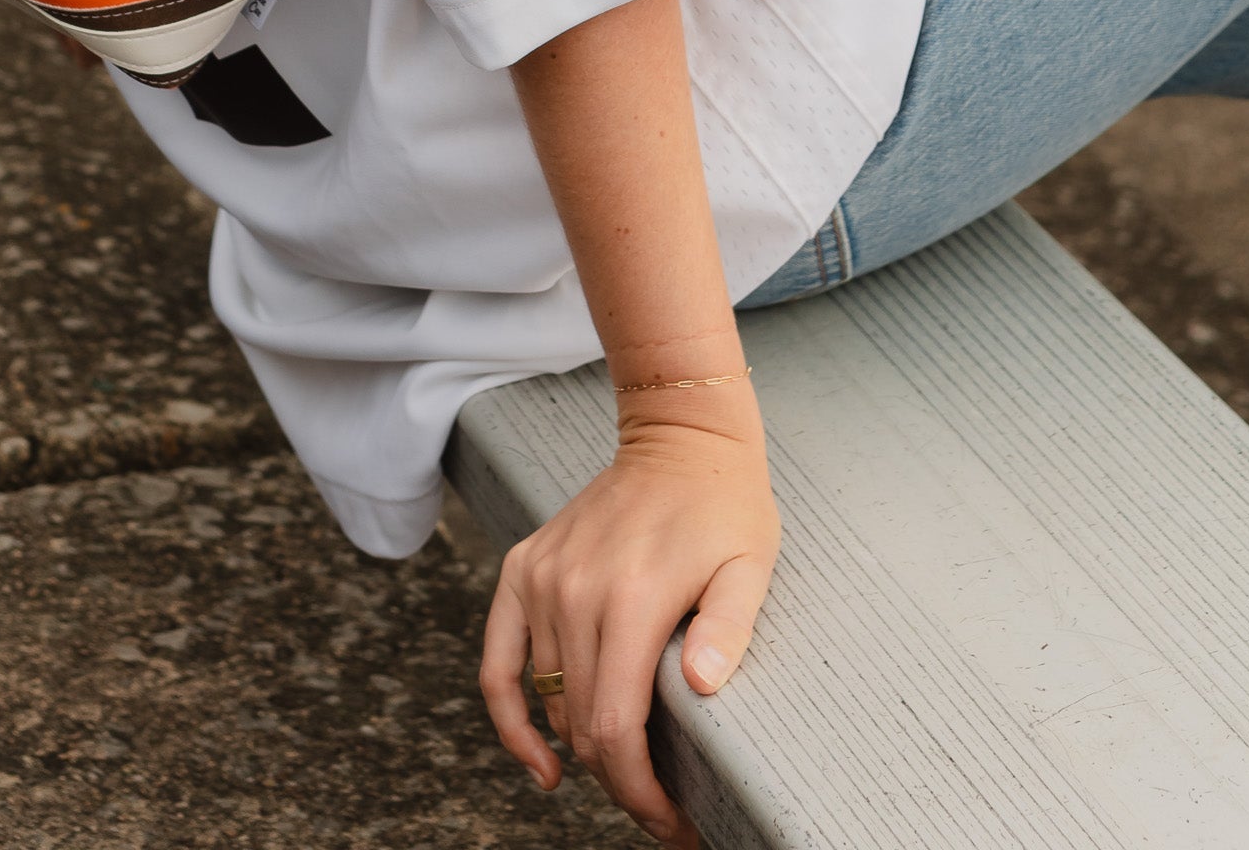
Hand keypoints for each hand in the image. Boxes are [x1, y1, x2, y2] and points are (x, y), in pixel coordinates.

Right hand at [478, 389, 779, 844]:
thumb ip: (728, 629)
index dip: (638, 792)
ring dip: (582, 749)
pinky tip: (539, 762)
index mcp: (630, 599)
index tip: (672, 822)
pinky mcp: (524, 567)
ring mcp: (542, 578)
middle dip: (621, 782)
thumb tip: (701, 685)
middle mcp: (573, 591)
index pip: (614, 727)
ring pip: (547, 699)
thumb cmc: (725, 507)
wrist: (679, 436)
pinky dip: (509, 716)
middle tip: (662, 808)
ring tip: (627, 771)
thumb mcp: (750, 567)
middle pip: (580, 724)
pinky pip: (498, 659)